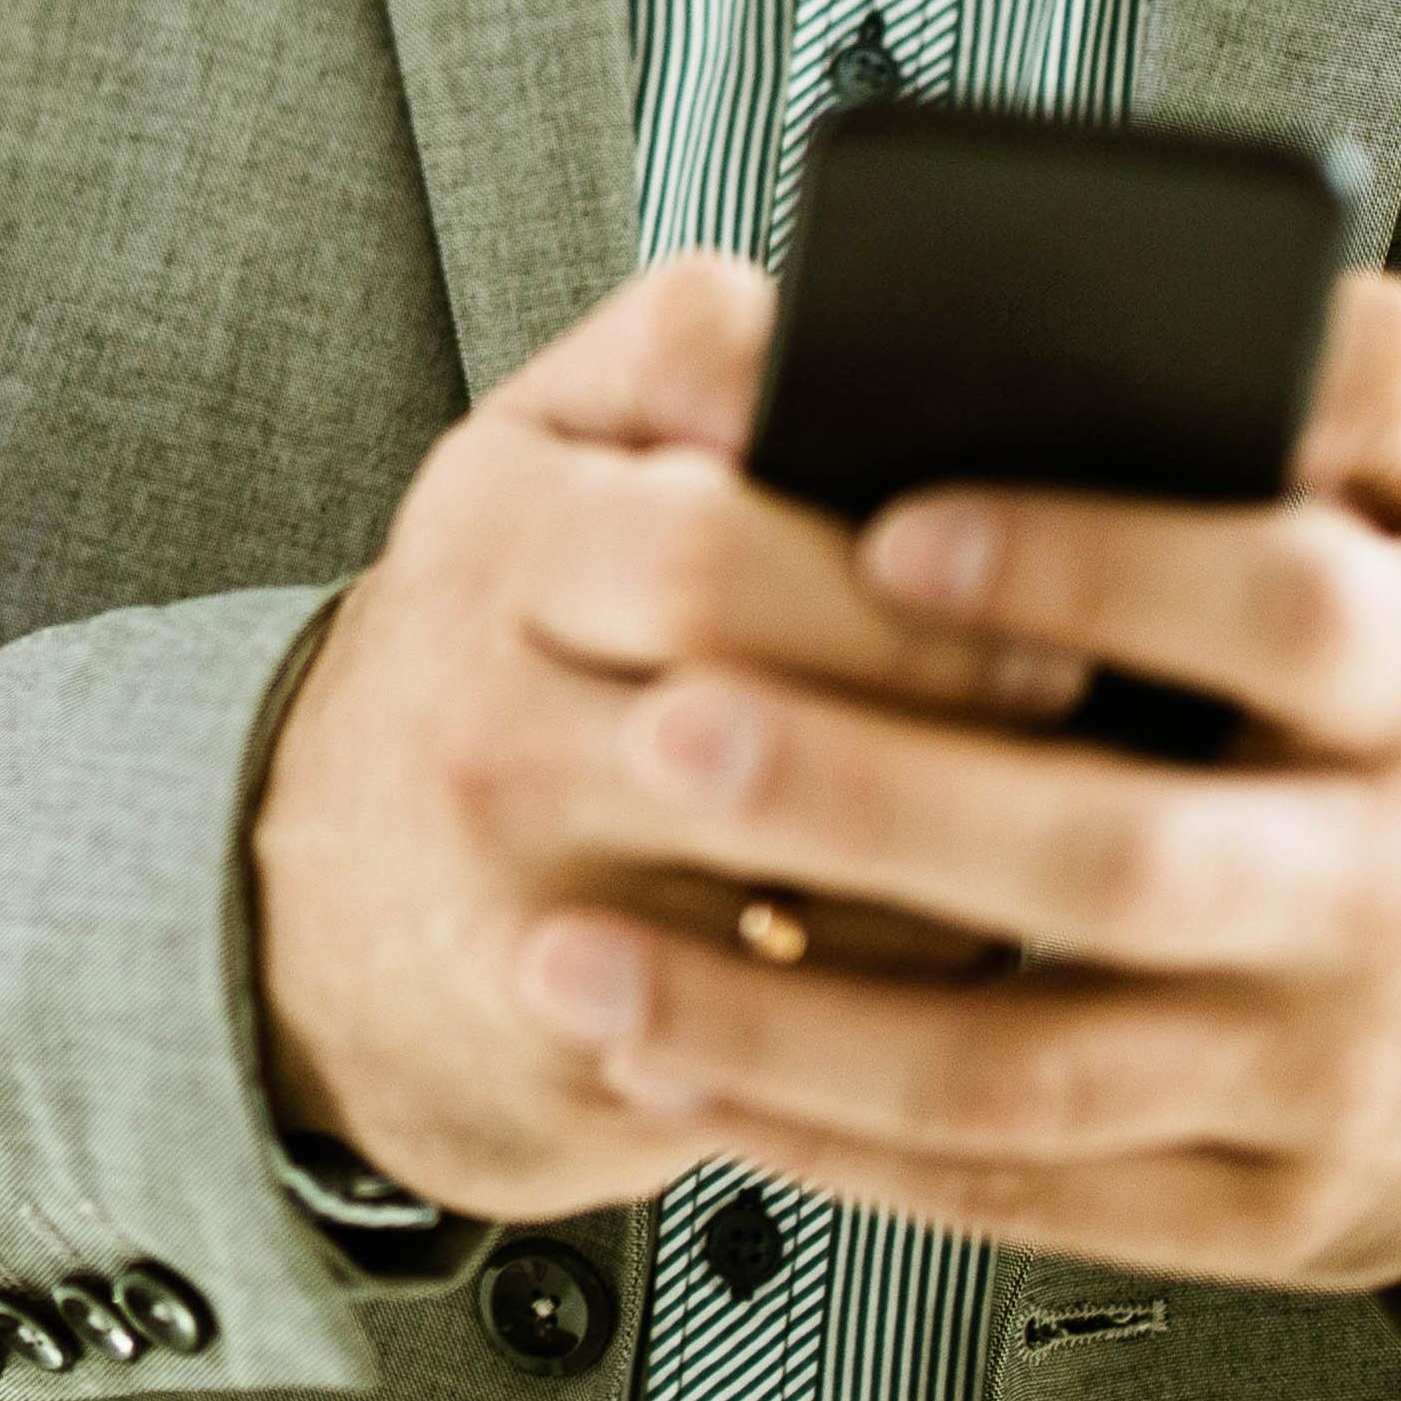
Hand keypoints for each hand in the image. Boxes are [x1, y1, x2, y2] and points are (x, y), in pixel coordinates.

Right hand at [249, 256, 1089, 1222]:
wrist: (322, 897)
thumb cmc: (492, 635)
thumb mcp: (538, 452)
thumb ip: (682, 355)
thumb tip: (849, 333)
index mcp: (489, 539)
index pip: (699, 541)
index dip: (881, 566)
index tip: (1015, 567)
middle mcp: (480, 723)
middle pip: (755, 715)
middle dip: (944, 701)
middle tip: (1079, 685)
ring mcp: (522, 908)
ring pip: (802, 897)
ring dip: (963, 861)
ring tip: (1062, 810)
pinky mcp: (578, 1067)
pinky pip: (802, 1050)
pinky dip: (911, 1001)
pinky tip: (972, 944)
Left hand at [510, 269, 1400, 1289]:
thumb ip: (1385, 378)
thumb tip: (1265, 306)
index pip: (1279, 610)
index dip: (1090, 562)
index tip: (889, 526)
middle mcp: (1377, 892)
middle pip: (1117, 858)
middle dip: (878, 802)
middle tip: (669, 728)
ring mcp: (1309, 1073)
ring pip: (1031, 1070)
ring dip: (790, 1020)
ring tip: (580, 956)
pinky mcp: (1252, 1213)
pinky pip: (1020, 1192)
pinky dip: (838, 1146)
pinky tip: (680, 1075)